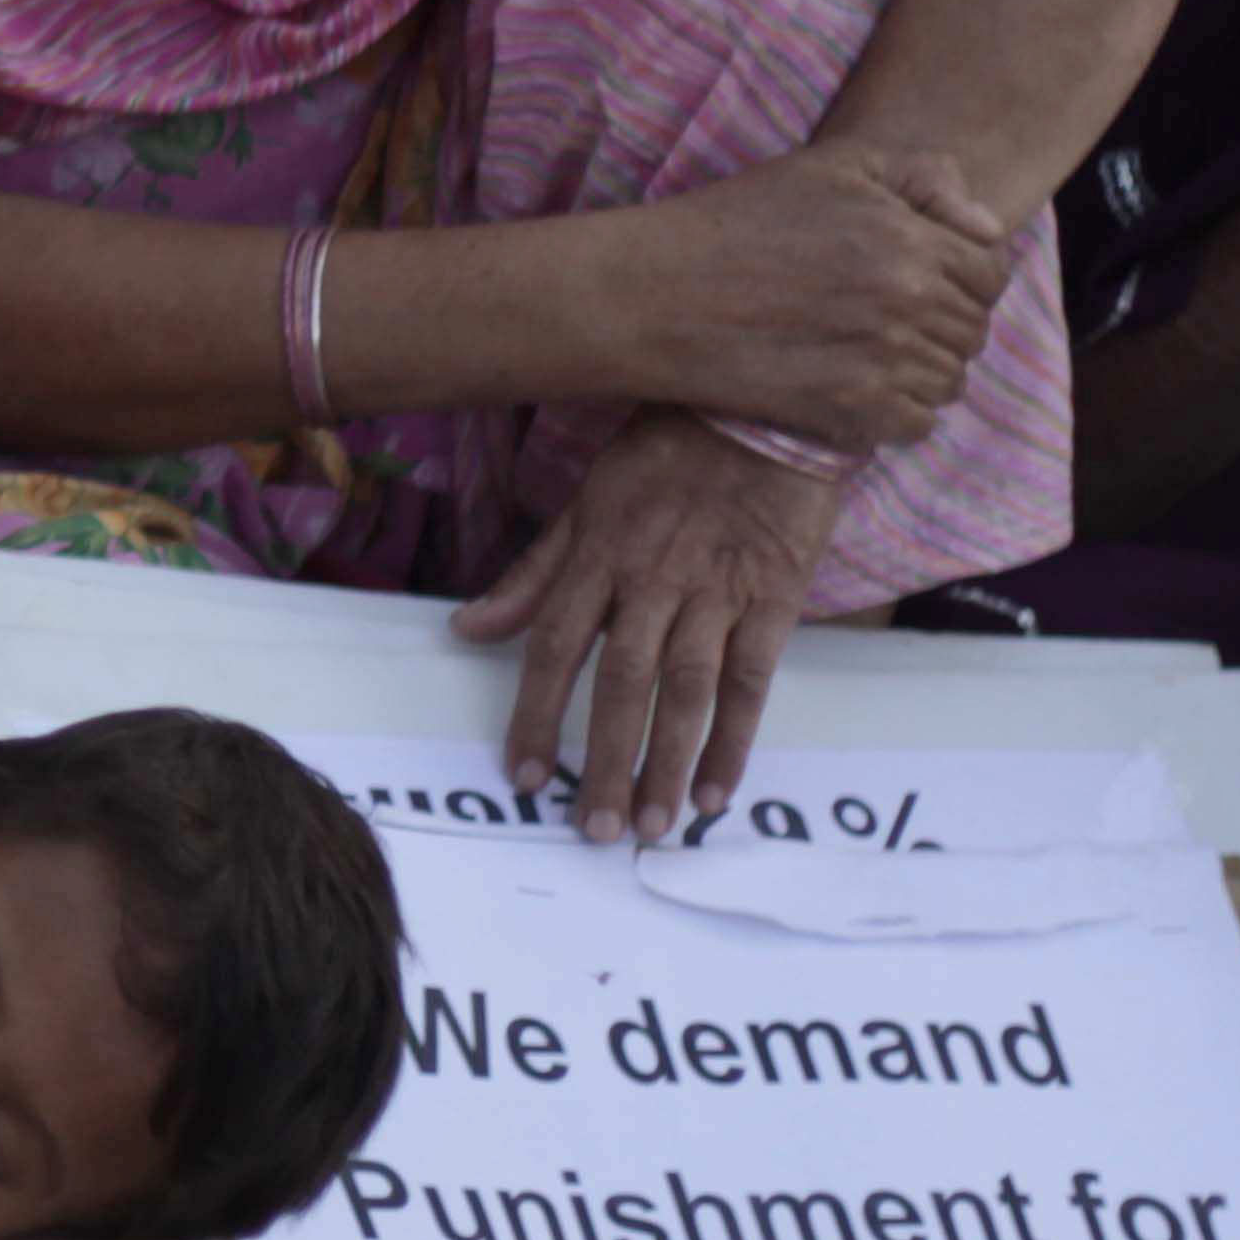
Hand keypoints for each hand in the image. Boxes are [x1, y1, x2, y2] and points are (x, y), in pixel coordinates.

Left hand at [458, 410, 847, 841]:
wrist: (760, 409)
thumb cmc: (665, 454)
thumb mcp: (586, 501)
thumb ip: (533, 572)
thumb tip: (466, 629)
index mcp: (598, 557)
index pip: (555, 648)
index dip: (536, 715)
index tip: (524, 776)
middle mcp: (650, 582)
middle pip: (620, 684)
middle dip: (603, 761)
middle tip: (592, 829)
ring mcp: (715, 593)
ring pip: (685, 692)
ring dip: (668, 763)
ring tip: (651, 825)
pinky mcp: (773, 600)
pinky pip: (752, 680)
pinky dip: (736, 738)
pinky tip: (720, 790)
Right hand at [608, 143, 1020, 451]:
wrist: (652, 295)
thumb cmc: (734, 223)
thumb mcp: (830, 167)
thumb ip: (924, 178)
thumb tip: (986, 227)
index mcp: (911, 241)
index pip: (990, 272)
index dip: (962, 275)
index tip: (918, 279)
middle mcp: (909, 303)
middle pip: (972, 330)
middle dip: (940, 323)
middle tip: (880, 316)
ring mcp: (884, 363)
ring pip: (949, 380)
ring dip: (920, 369)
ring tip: (865, 351)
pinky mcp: (852, 413)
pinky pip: (917, 424)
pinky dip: (896, 412)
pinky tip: (853, 386)